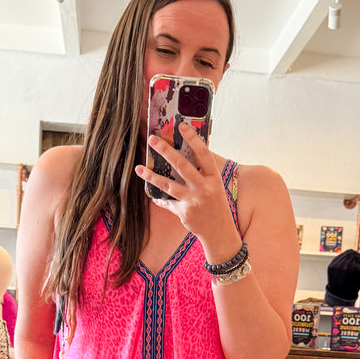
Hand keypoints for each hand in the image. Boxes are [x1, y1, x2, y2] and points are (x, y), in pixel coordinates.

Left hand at [135, 123, 239, 262]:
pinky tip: (153, 195)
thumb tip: (183, 155)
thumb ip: (202, 173)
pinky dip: (160, 199)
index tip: (181, 126)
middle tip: (152, 140)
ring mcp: (193, 201)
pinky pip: (167, 202)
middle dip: (165, 151)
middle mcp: (204, 188)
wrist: (219, 232)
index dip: (192, 139)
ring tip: (140, 168)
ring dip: (152, 176)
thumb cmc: (216, 206)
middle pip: (181, 166)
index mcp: (213, 178)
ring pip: (168, 185)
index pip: (203, 154)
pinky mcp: (184, 212)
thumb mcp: (215, 187)